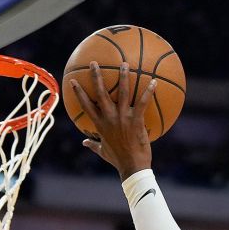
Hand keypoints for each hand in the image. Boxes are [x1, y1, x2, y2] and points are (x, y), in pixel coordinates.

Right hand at [68, 61, 155, 180]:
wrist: (132, 166)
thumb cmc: (118, 160)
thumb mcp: (102, 151)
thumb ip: (93, 145)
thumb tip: (84, 142)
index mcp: (100, 124)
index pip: (85, 105)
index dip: (78, 92)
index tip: (73, 80)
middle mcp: (109, 117)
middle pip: (100, 93)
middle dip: (96, 76)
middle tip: (94, 63)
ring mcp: (123, 117)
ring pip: (122, 92)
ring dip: (123, 77)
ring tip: (125, 64)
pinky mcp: (136, 120)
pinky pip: (143, 102)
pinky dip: (149, 91)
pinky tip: (154, 81)